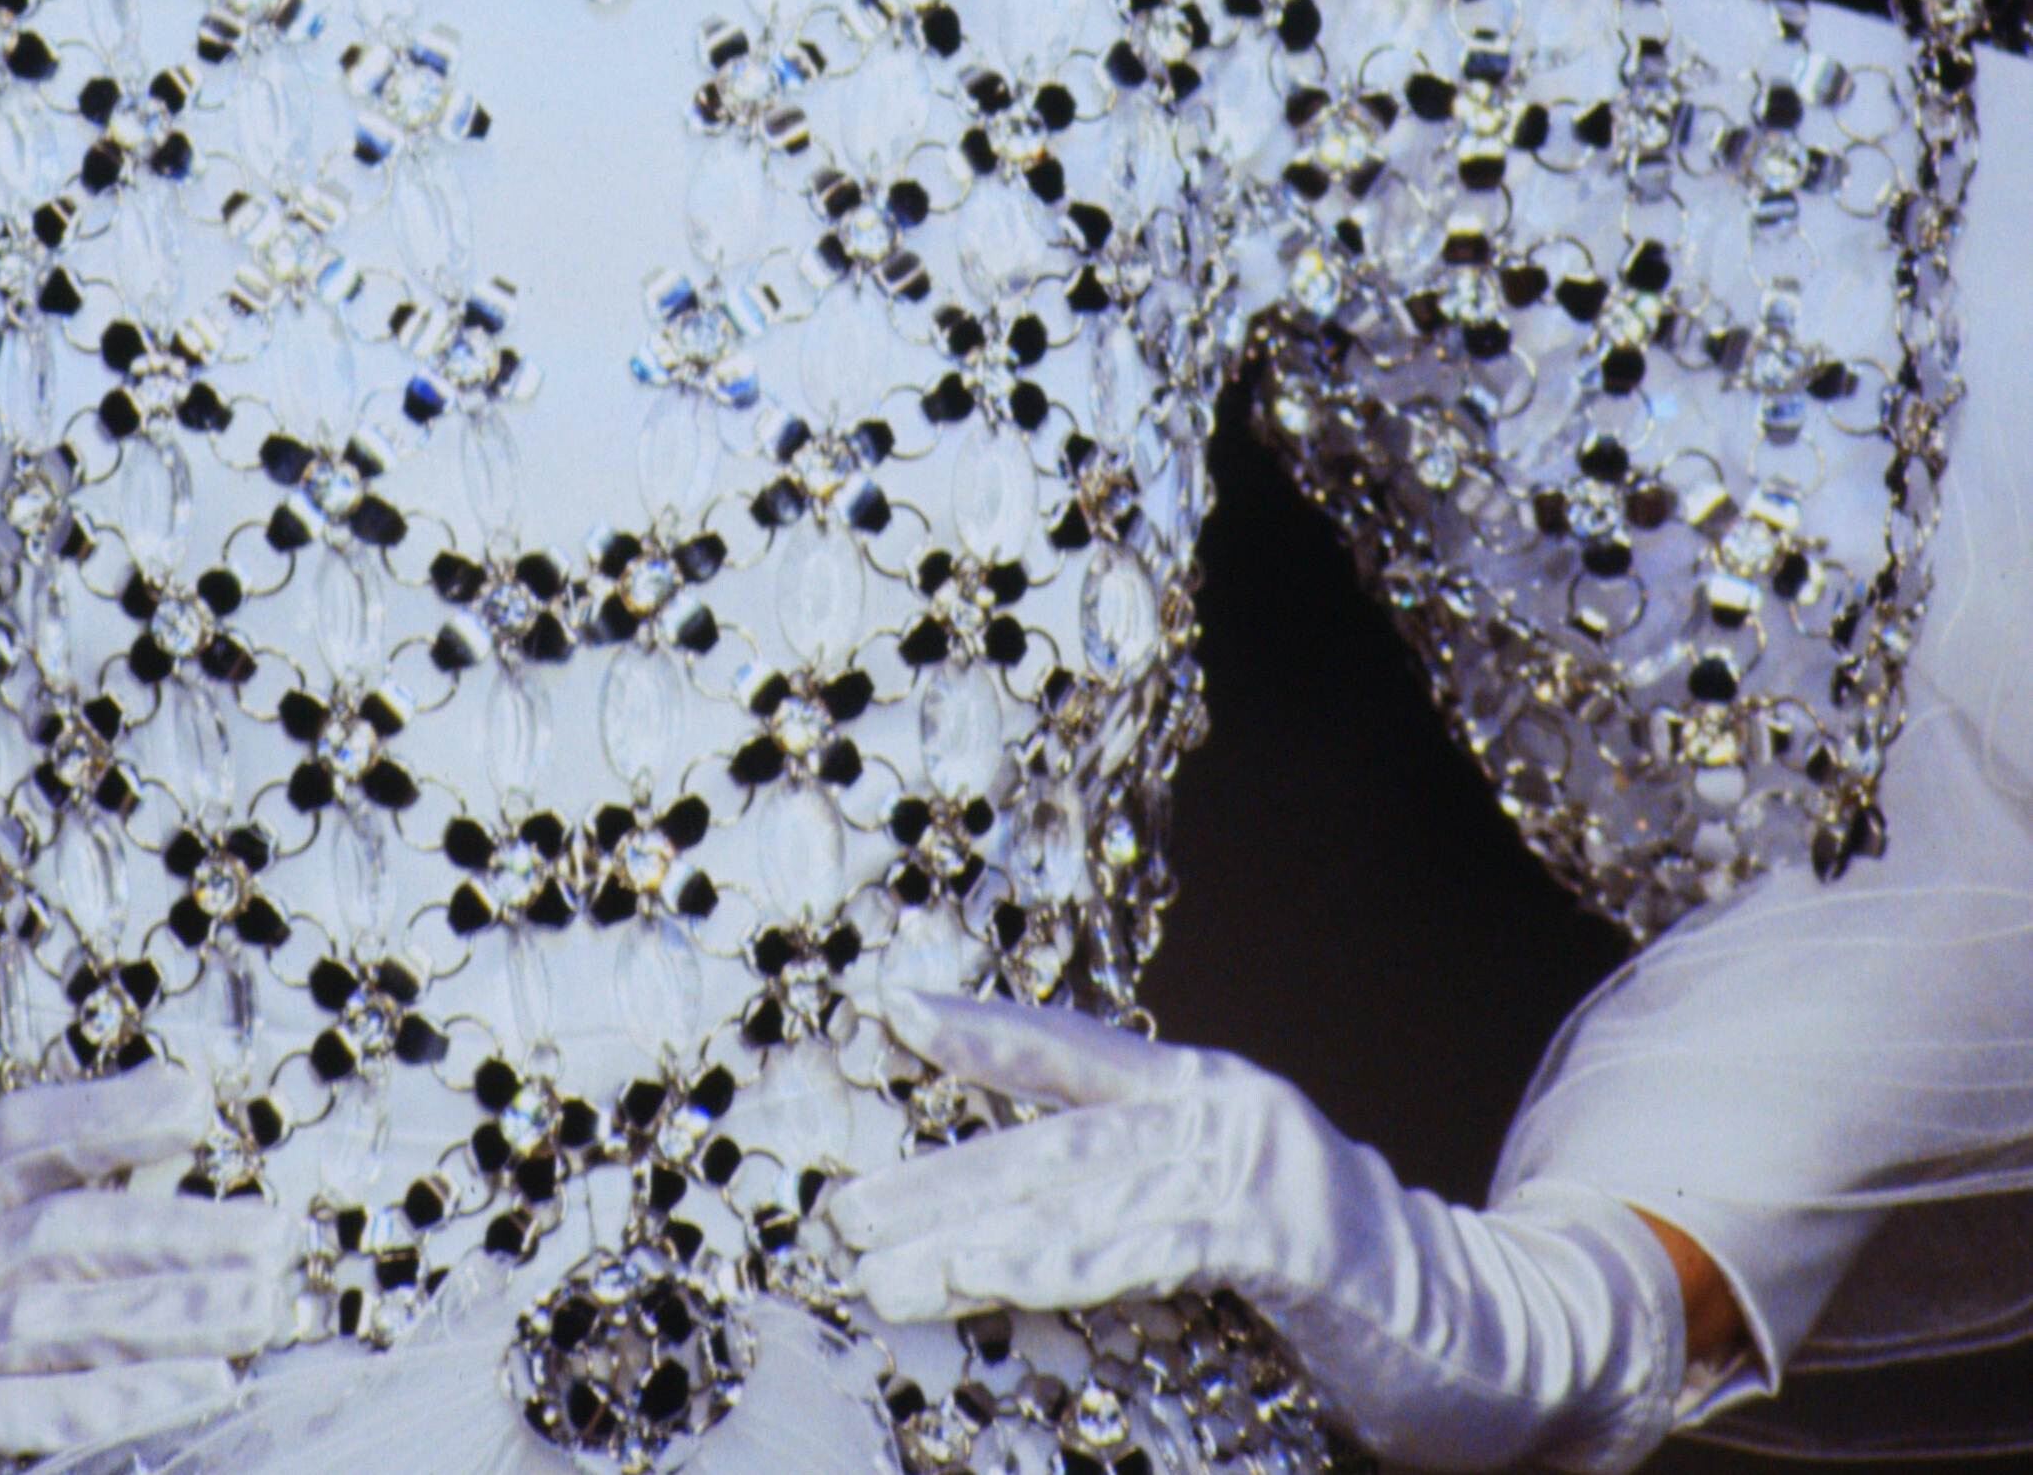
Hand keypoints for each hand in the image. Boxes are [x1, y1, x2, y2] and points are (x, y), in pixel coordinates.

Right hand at [0, 1078, 295, 1474]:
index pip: (22, 1135)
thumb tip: (147, 1189)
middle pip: (68, 1223)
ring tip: (259, 1303)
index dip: (108, 1109)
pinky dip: (129, 1393)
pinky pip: (43, 1404)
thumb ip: (20, 1233)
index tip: (193, 1099)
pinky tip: (202, 1387)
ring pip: (66, 1311)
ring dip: (174, 1306)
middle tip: (270, 1228)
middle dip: (176, 1223)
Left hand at [827, 988, 1691, 1474]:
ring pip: (1083, 1190)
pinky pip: (1147, 1244)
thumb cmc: (1356, 1301)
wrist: (1505, 1340)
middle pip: (1053, 1134)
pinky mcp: (1283, 1229)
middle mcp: (1224, 1104)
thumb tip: (1025, 1237)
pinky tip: (993, 1283)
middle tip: (844, 1213)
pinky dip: (1064, 1264)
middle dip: (941, 1175)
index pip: (1076, 1053)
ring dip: (973, 1235)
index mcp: (1211, 1094)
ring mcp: (1255, 1158)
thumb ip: (1146, 1217)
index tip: (889, 1009)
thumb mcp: (1233, 1238)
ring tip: (886, 1269)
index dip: (984, 1031)